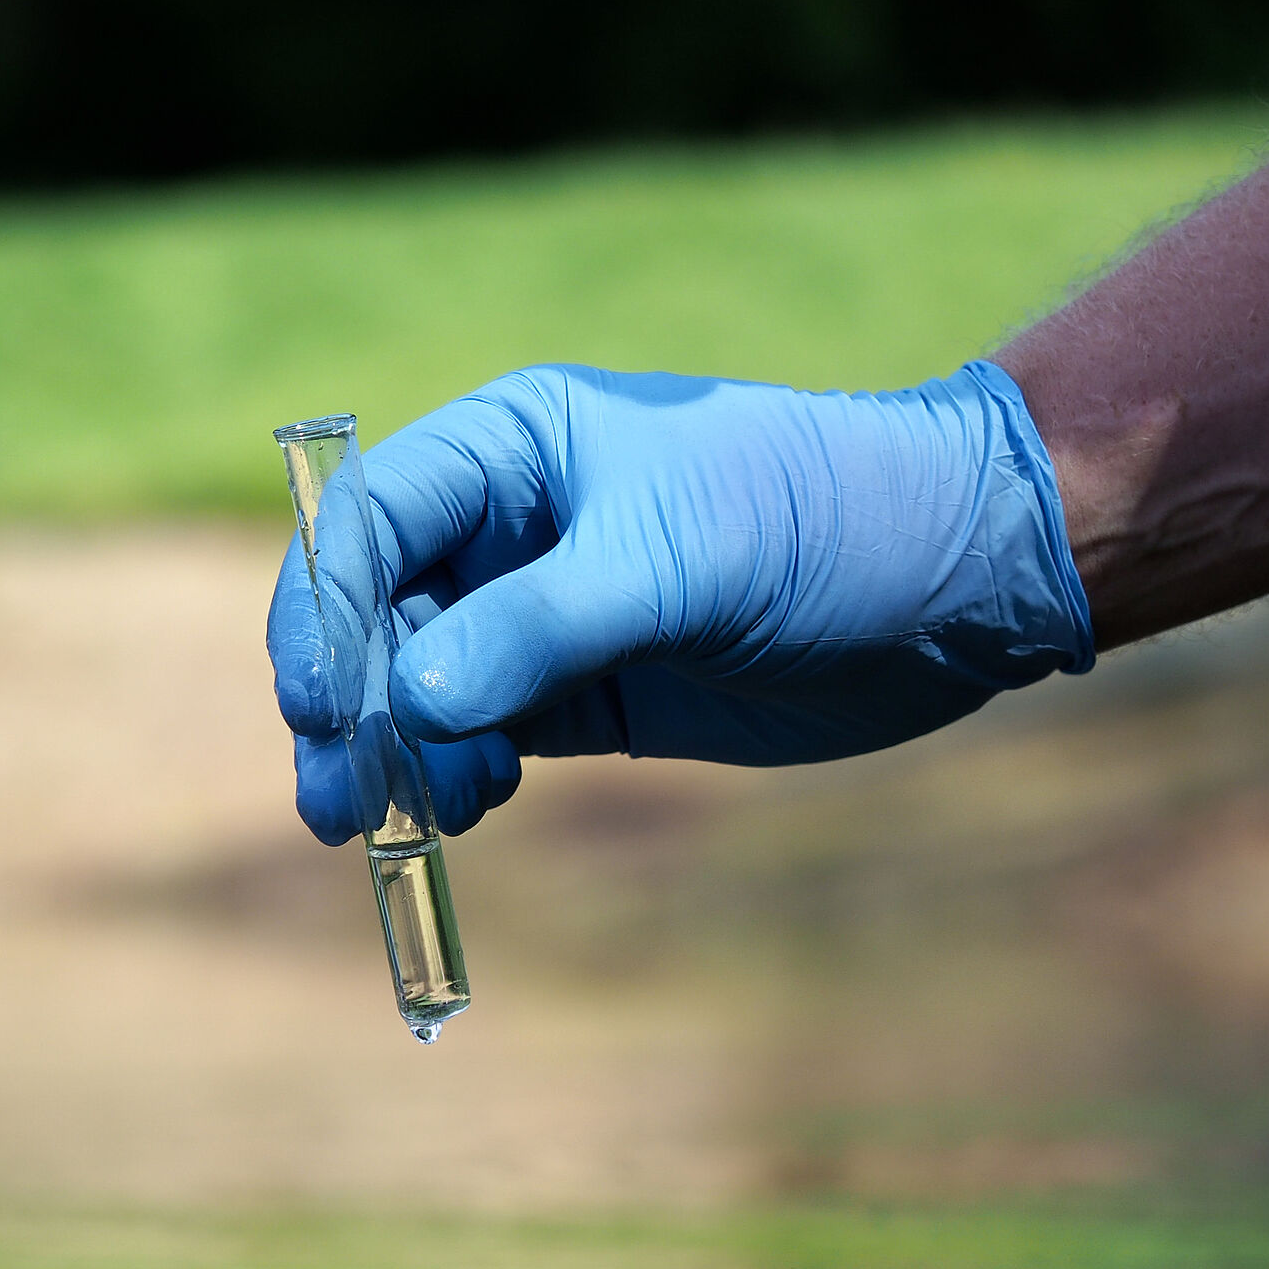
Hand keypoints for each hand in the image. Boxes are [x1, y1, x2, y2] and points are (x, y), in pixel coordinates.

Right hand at [267, 361, 1093, 843]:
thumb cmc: (822, 521)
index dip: (323, 608)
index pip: (370, 519)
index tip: (316, 705)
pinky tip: (466, 809)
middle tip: (337, 803)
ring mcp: (537, 614)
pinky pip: (475, 736)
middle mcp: (507, 527)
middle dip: (344, 705)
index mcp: (513, 447)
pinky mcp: (577, 692)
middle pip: (371, 614)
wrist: (952, 582)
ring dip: (392, 756)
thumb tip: (406, 696)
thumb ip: (538, 627)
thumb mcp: (677, 562)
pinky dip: (452, 776)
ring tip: (406, 821)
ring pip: (412, 687)